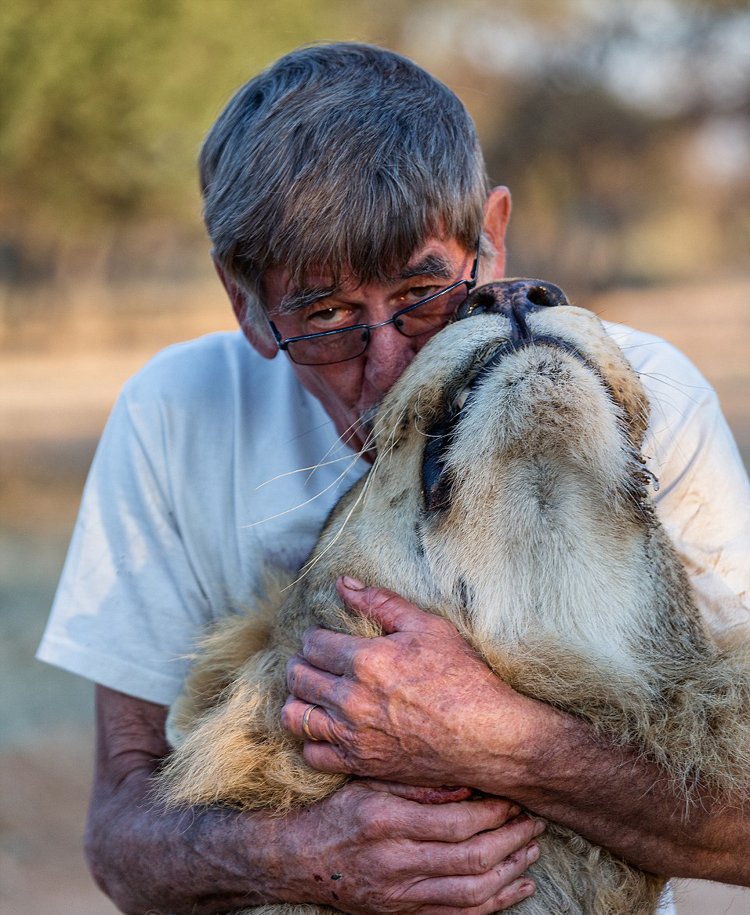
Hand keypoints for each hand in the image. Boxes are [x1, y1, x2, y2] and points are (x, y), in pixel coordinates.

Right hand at [271, 778, 542, 912]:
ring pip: (472, 892)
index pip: (456, 821)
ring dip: (510, 871)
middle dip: (511, 840)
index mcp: (386, 820)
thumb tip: (468, 781)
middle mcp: (394, 860)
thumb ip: (417, 781)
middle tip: (534, 822)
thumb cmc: (339, 810)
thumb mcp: (369, 781)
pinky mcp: (403, 914)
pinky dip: (496, 903)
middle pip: (471, 858)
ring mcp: (399, 894)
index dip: (494, 812)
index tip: (515, 797)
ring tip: (532, 850)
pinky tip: (518, 887)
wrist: (301, 859)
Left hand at [283, 577, 533, 788]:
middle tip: (317, 662)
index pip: (312, 644)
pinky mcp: (360, 764)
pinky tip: (329, 727)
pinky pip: (312, 754)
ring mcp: (352, 735)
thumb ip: (381, 602)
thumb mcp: (427, 626)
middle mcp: (350, 699)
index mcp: (365, 660)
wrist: (486, 736)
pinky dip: (313, 740)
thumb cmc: (462, 677)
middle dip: (302, 664)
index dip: (316, 637)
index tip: (326, 639)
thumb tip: (343, 583)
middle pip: (298, 677)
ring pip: (294, 716)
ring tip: (315, 693)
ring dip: (300, 700)